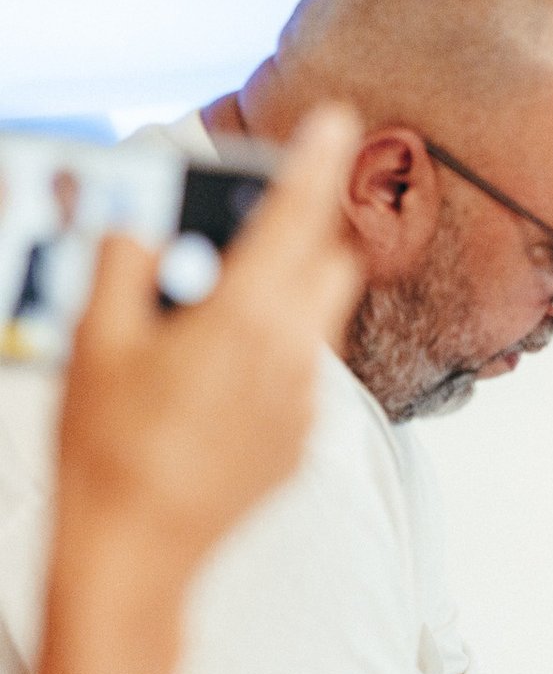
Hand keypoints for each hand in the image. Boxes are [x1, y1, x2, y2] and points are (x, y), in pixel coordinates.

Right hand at [52, 105, 362, 597]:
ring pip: (321, 318)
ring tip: (217, 309)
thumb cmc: (108, 449)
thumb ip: (124, 268)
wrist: (136, 552)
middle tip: (250, 229)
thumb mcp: (95, 344)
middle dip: (302, 235)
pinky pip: (304, 375)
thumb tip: (139, 222)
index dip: (316, 163)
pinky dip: (273, 356)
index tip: (337, 121)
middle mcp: (291, 354)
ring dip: (288, 295)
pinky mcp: (302, 440)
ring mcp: (304, 401)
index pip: (296, 218)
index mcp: (244, 317)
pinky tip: (214, 380)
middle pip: (329, 263)